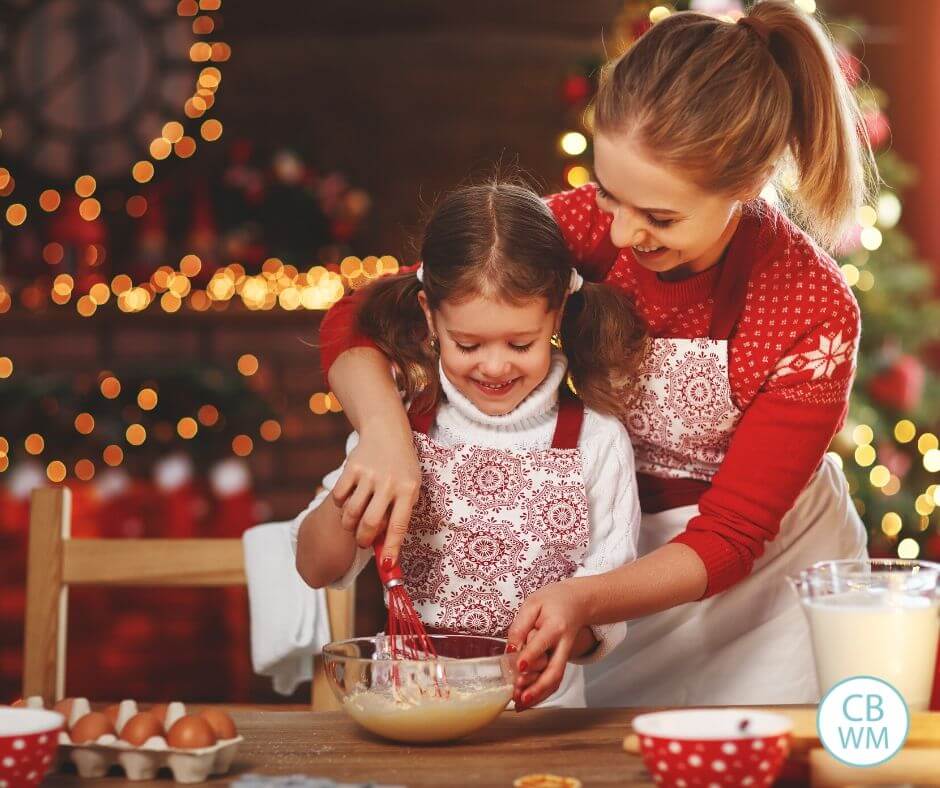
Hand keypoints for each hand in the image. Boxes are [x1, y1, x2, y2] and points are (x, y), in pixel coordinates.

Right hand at [331, 427, 420, 566]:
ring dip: (350, 525)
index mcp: (409, 489)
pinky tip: (349, 500)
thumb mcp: (410, 487)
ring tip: (354, 523)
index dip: (392, 548)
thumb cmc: (401, 469)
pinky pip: (338, 497)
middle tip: (363, 542)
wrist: (387, 433)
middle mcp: (389, 482)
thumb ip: (399, 514)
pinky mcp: (351, 467)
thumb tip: (386, 550)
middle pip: (370, 523)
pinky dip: (340, 505)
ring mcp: (369, 474)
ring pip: (351, 513)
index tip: (387, 565)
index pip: (399, 525)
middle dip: (364, 540)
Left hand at [506, 580, 593, 709]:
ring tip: (520, 704)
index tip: (519, 666)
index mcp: (555, 627)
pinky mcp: (561, 661)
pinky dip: (542, 693)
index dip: (531, 655)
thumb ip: (521, 626)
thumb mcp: (533, 603)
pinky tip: (526, 701)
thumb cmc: (553, 601)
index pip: (542, 644)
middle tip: (521, 697)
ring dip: (539, 695)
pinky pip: (554, 680)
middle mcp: (563, 645)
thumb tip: (510, 649)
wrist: (578, 603)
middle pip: (554, 670)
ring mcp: (564, 655)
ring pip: (555, 680)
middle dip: (538, 687)